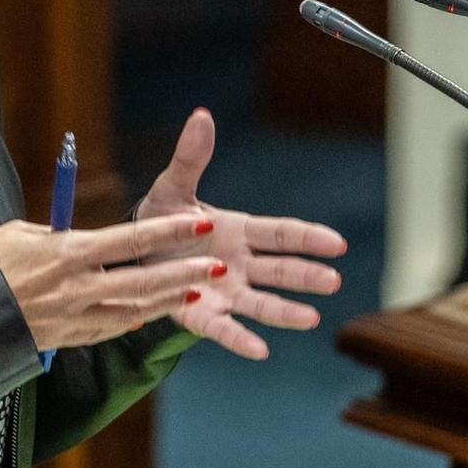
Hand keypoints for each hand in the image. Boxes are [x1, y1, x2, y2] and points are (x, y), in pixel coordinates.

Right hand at [0, 213, 221, 353]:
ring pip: (133, 310)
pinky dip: (132, 318)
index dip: (169, 232)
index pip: (130, 240)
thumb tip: (82, 235)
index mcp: (67, 252)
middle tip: (216, 267)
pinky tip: (152, 312)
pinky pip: (107, 329)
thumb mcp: (20, 234)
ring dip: (168, 301)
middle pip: (143, 280)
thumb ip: (59, 235)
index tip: (200, 223)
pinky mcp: (64, 339)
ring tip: (199, 292)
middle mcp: (76, 288)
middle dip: (184, 273)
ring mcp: (72, 318)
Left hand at [135, 108, 345, 359]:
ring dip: (286, 311)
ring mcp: (224, 292)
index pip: (281, 234)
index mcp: (239, 231)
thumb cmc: (160, 218)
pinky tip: (261, 351)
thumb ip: (190, 158)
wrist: (130, 253)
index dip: (309, 238)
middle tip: (332, 281)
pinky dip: (241, 339)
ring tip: (312, 319)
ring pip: (262, 302)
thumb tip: (201, 115)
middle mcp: (239, 264)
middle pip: (280, 270)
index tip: (337, 244)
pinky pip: (224, 329)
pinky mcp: (202, 315)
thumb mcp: (172, 187)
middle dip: (306, 275)